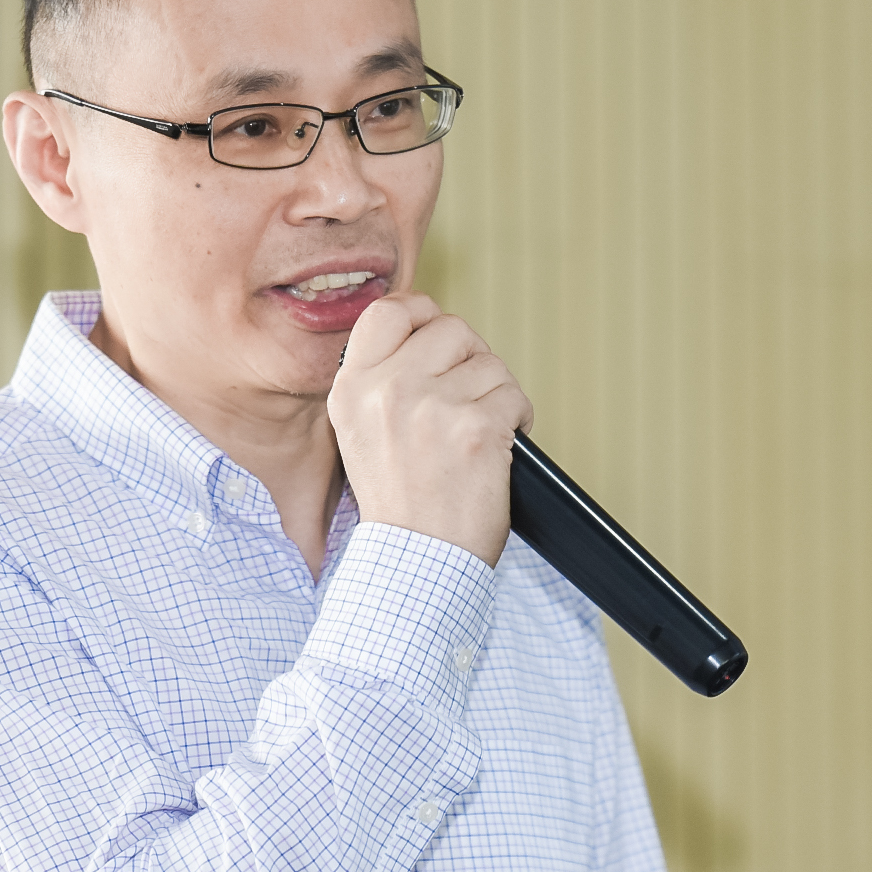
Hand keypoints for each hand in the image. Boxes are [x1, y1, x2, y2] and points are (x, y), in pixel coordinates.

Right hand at [328, 295, 534, 566]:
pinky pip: (514, 396)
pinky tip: (499, 447)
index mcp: (352, 387)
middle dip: (471, 359)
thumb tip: (427, 333)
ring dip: (497, 394)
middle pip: (451, 329)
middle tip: (468, 399)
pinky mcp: (476, 428)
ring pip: (489, 363)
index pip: (388, 310)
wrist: (417, 561)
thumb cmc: (400, 504)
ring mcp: (432, 406)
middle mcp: (387, 389)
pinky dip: (518, 420)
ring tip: (479, 433)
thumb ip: (383, 380)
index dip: (423, 314)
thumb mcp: (361, 433)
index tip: (440, 337)